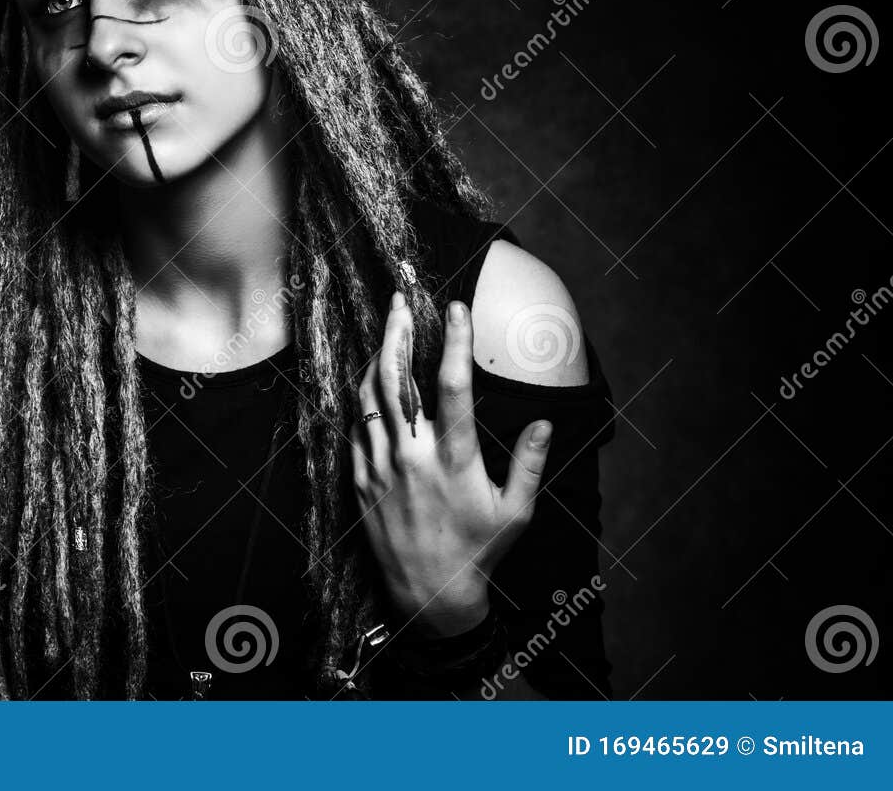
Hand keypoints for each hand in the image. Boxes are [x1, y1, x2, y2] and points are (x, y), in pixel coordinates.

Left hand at [348, 292, 551, 636]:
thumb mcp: (515, 511)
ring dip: (375, 358)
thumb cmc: (477, 552)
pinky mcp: (359, 480)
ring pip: (368, 397)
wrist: (428, 597)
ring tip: (385, 330)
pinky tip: (368, 380)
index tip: (456, 308)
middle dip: (397, 333)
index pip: (454, 386)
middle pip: (396, 379)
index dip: (455, 342)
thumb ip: (529, 463)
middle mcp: (412, 457)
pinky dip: (361, 398)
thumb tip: (544, 423)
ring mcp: (379, 467)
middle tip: (399, 301)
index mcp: (454, 459)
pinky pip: (354, 428)